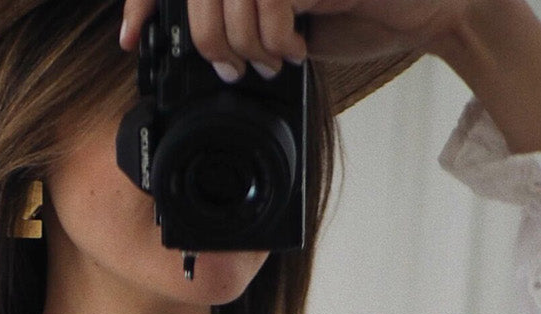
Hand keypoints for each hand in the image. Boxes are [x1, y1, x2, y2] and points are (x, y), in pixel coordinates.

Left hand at [119, 0, 478, 75]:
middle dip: (209, 42)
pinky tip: (295, 50)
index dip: (144, 2)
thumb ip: (236, 19)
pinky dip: (275, 39)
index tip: (131, 37)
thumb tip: (191, 46)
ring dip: (247, 46)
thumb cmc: (351, 13)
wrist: (418, 8)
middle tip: (238, 70)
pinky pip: (270, 2)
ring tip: (273, 62)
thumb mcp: (277, 22)